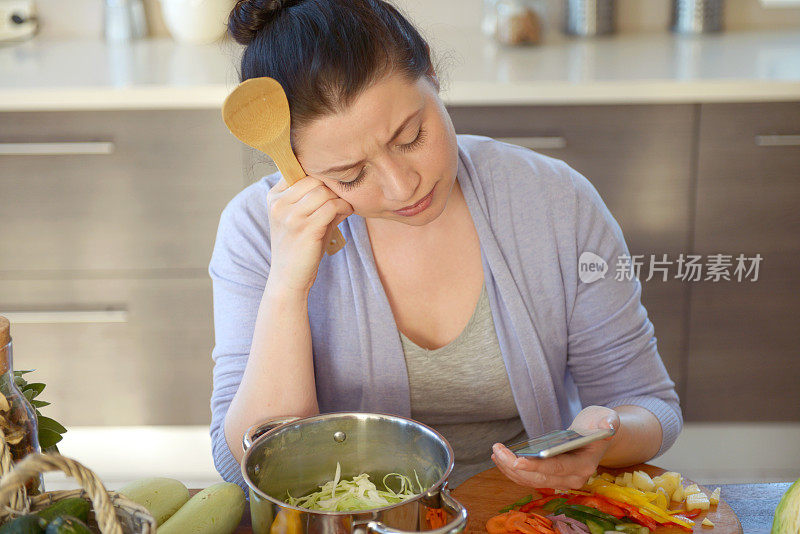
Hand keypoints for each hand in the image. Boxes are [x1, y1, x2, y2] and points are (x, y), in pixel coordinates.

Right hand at [267, 176, 352, 291]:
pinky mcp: (306, 229)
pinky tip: (347, 213)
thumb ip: (315, 197)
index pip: (299, 170)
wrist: (288, 277)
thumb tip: (341, 178)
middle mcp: (279, 204)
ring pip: (324, 192)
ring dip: (339, 198)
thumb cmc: (299, 245)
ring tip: (344, 207)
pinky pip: (332, 207)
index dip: (319, 177)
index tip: (329, 188)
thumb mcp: (300, 217)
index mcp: (274, 197)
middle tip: (340, 200)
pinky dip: (344, 208)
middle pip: (314, 180)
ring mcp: (291, 217)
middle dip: (331, 188)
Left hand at [491, 406, 618, 489]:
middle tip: (497, 451)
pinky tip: (500, 459)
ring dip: (510, 469)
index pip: (557, 468)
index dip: (536, 465)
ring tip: (496, 452)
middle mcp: (573, 478)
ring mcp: (562, 481)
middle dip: (515, 466)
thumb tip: (607, 426)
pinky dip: (513, 471)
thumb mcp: (607, 418)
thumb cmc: (599, 425)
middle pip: (539, 477)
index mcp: (585, 465)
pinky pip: (529, 478)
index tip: (516, 460)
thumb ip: (609, 422)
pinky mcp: (552, 478)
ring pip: (531, 481)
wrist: (598, 436)